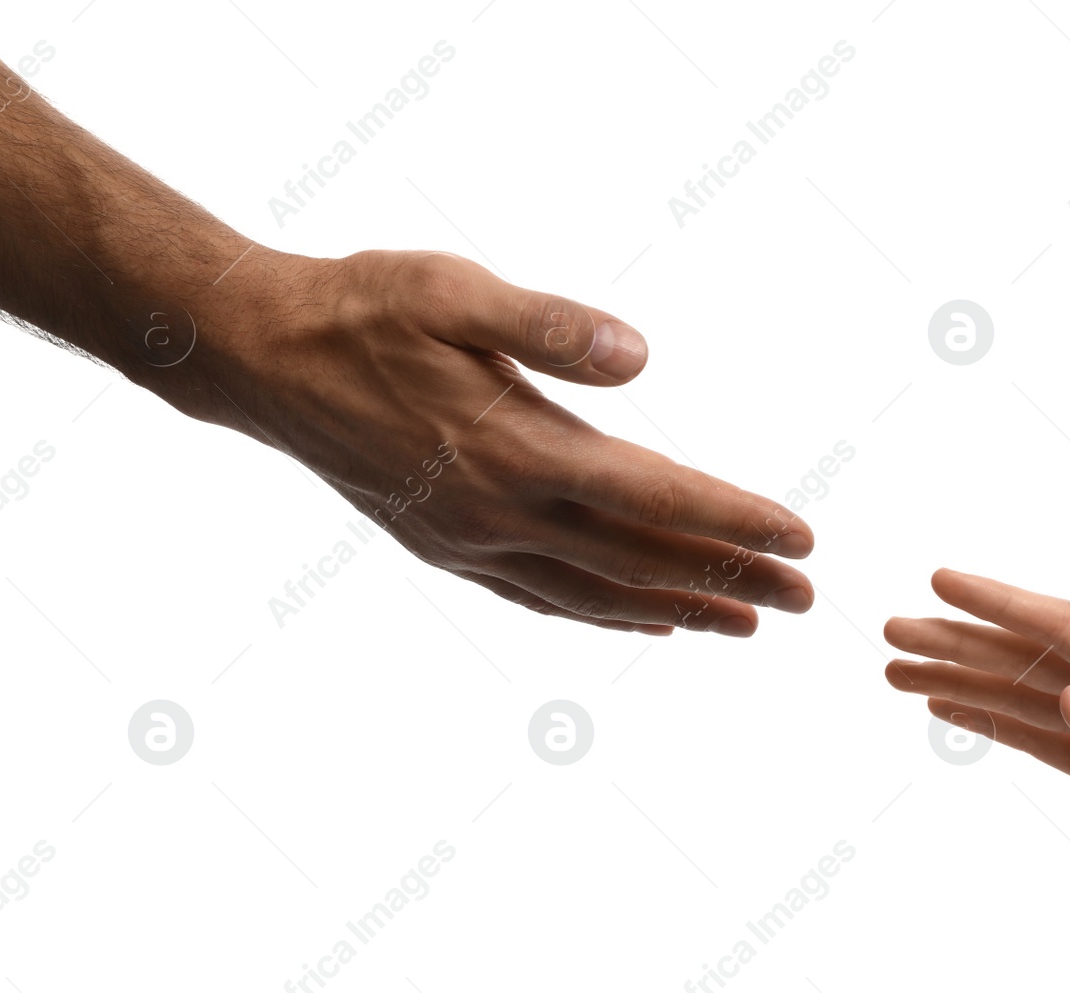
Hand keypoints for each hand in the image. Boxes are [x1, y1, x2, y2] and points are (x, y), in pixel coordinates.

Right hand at [191, 249, 814, 634]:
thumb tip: (641, 356)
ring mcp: (471, 543)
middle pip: (641, 561)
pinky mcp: (448, 550)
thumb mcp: (454, 291)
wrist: (263, 358)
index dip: (733, 520)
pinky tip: (643, 619)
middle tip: (806, 600)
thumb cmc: (363, 309)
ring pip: (596, 595)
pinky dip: (606, 615)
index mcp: (516, 449)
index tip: (801, 538)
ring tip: (744, 624)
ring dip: (678, 610)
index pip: (654, 497)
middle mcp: (500, 513)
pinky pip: (544, 599)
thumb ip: (552, 327)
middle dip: (730, 579)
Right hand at [884, 569, 1069, 924]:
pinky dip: (986, 717)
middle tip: (892, 631)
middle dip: (957, 641)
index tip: (942, 583)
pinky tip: (945, 706)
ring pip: (1018, 693)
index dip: (1001, 604)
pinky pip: (1031, 733)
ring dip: (958, 679)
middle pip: (1025, 656)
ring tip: (895, 671)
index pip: (1063, 629)